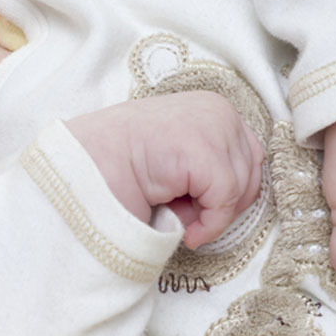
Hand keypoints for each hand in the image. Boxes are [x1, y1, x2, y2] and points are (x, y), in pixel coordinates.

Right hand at [66, 92, 263, 247]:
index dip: (231, 190)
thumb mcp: (176, 154)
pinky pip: (225, 199)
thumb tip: (237, 197)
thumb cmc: (122, 167)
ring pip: (240, 187)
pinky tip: (184, 230)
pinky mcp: (202, 150)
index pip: (249, 154)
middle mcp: (216, 108)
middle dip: (224, 203)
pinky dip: (209, 224)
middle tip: (189, 217)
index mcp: (210, 106)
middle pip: (252, 171)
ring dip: (212, 214)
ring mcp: (211, 125)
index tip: (201, 209)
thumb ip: (208, 161)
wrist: (83, 167)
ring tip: (178, 217)